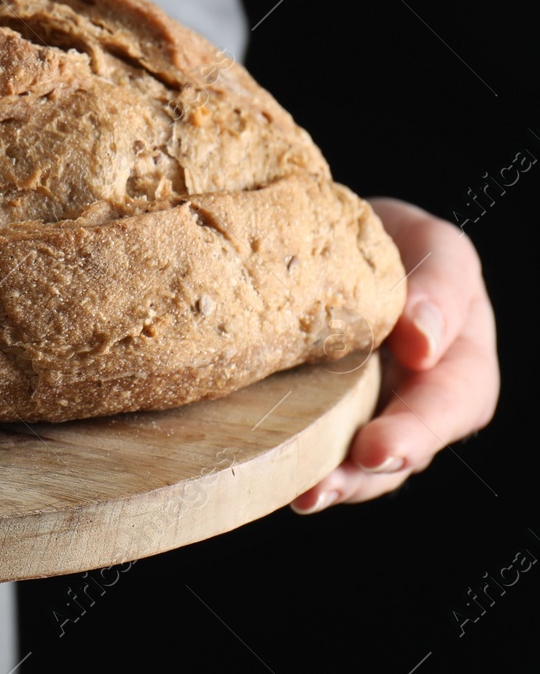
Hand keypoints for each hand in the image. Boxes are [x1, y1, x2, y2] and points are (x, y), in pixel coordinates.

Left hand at [290, 197, 498, 511]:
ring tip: (305, 494)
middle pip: (412, 444)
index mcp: (460, 354)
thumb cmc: (390, 240)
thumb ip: (439, 284)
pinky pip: (320, 446)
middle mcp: (421, 394)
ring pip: (368, 461)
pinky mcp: (323, 414)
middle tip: (338, 478)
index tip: (379, 444)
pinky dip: (300, 465)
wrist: (330, 238)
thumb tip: (422, 339)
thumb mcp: (427, 244)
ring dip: (340, 481)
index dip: (420, 427)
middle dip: (377, 466)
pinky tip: (273, 479)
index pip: (456, 399)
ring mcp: (373, 408)